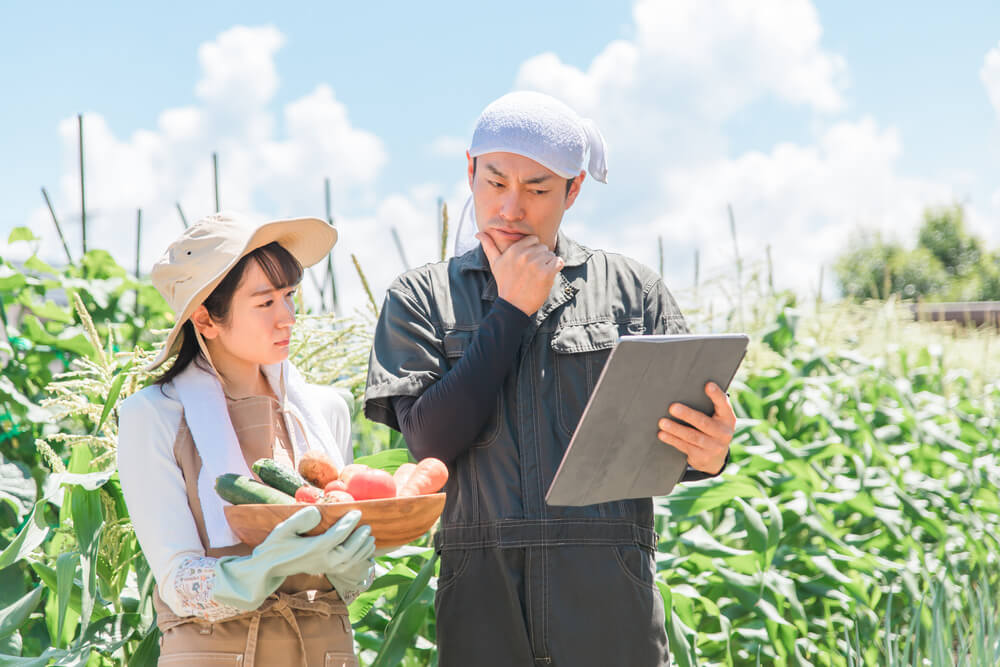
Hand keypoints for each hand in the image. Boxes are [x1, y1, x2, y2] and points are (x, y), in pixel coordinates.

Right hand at [212, 507, 374, 609]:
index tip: (358, 512)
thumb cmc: (276, 545)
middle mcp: (322, 561)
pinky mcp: (326, 570)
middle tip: (368, 525)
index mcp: (312, 549)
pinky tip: (367, 549)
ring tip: (370, 536)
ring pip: (350, 561)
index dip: (348, 524)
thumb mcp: (282, 529)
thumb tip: (317, 511)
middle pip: (347, 552)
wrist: (269, 568)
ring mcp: (325, 567)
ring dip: (363, 549)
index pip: (336, 536)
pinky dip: (360, 558)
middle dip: (360, 539)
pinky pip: (348, 567)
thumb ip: (298, 519)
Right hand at [477, 232, 564, 315]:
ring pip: (551, 255)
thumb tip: (478, 233)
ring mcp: (536, 263)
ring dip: (548, 265)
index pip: (533, 240)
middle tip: (531, 272)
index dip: (533, 251)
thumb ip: (488, 246)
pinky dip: (556, 269)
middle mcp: (525, 254)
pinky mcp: (547, 273)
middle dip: (540, 258)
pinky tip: (546, 277)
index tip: (527, 263)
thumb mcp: (495, 263)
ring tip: (537, 276)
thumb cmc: (505, 283)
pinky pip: (558, 262)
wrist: (513, 305)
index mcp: (514, 249)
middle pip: (543, 247)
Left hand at [657, 382, 734, 474]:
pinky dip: (672, 440)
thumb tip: (689, 389)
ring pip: (692, 436)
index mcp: (728, 418)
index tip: (708, 385)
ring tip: (662, 422)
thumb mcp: (717, 417)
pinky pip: (685, 446)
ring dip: (675, 429)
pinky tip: (662, 434)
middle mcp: (724, 433)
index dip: (716, 395)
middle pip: (703, 422)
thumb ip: (711, 405)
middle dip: (687, 415)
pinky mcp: (703, 457)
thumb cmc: (712, 428)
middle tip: (672, 407)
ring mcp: (714, 447)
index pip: (723, 404)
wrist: (715, 458)